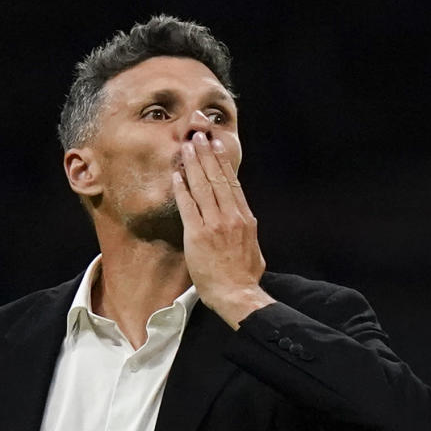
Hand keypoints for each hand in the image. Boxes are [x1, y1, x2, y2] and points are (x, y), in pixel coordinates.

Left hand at [173, 131, 274, 328]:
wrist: (237, 294)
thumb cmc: (245, 278)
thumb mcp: (255, 251)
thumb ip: (248, 234)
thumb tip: (246, 227)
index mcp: (246, 218)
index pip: (232, 183)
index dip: (223, 163)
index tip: (217, 146)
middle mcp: (231, 216)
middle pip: (218, 178)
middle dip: (207, 154)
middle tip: (199, 135)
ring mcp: (214, 224)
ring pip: (203, 187)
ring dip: (193, 164)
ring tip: (187, 146)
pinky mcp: (197, 234)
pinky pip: (188, 206)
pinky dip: (182, 189)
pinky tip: (176, 175)